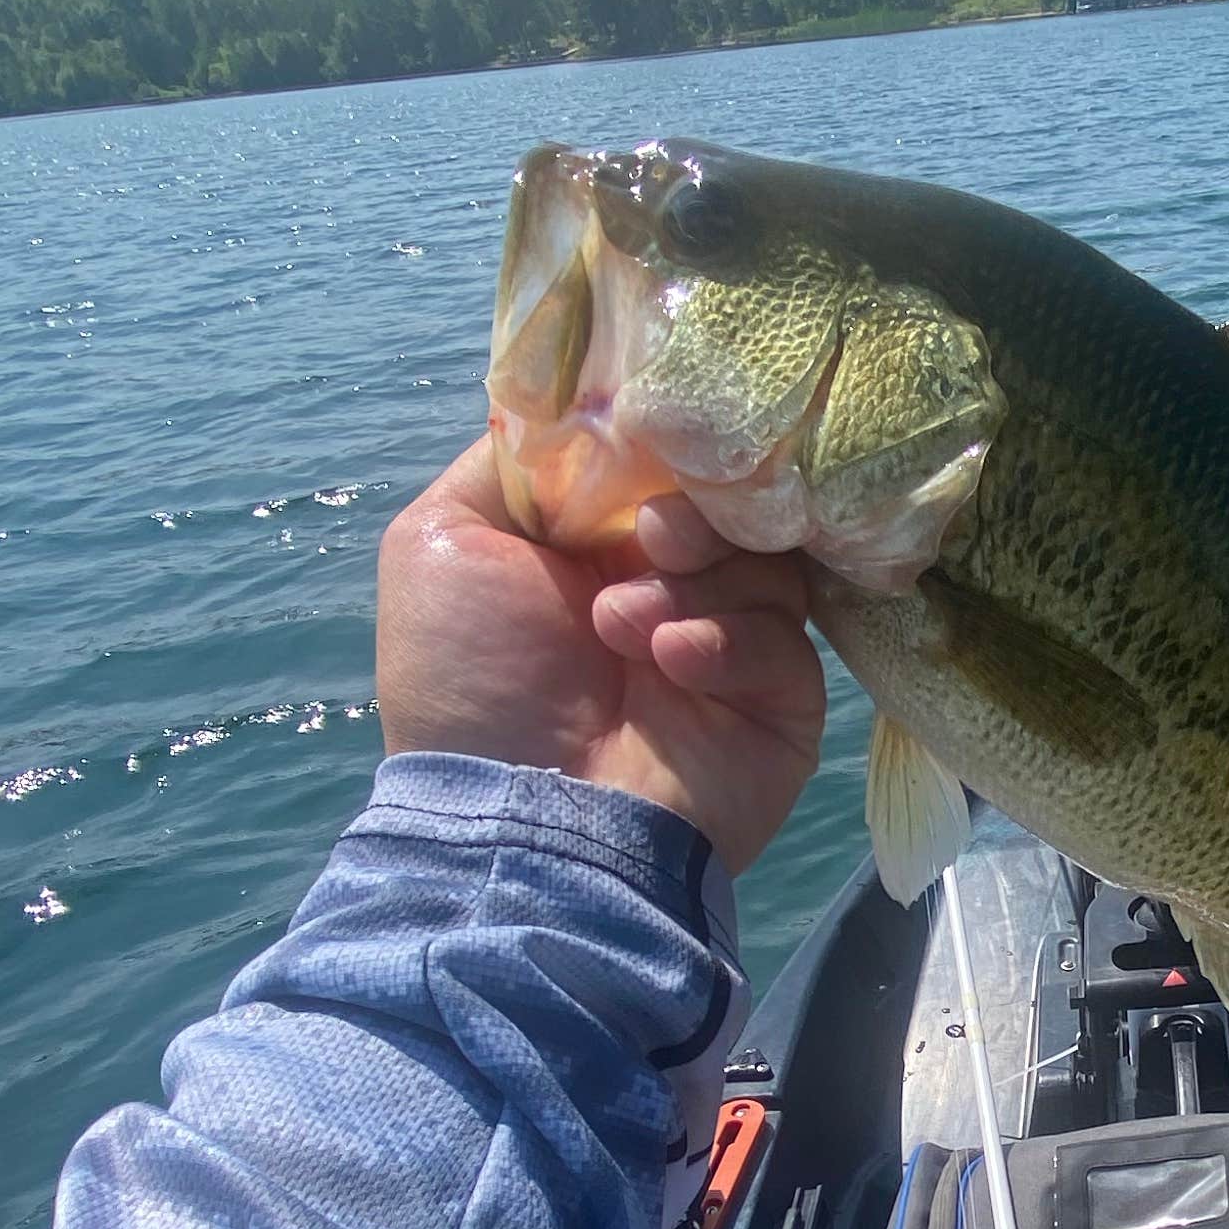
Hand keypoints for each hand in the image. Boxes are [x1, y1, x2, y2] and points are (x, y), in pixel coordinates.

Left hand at [376, 442, 824, 876]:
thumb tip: (585, 406)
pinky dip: (727, 642)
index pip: (661, 461)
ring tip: (627, 625)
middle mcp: (670, 587)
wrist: (523, 822)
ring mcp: (731, 646)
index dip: (661, 441)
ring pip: (768, 560)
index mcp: (596, 546)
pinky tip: (668, 665)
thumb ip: (511, 461)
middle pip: (728, 500)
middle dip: (690, 508)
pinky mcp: (781, 703)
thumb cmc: (471, 682)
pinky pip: (787, 639)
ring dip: (694, 581)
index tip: (650, 435)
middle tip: (653, 537)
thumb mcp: (442, 542)